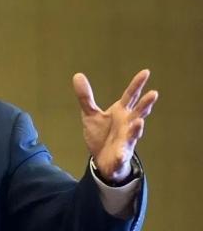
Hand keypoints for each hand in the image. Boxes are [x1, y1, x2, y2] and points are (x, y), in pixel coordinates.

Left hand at [73, 69, 157, 183]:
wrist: (102, 159)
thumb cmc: (101, 134)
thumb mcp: (90, 114)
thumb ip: (85, 97)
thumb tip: (77, 75)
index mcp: (121, 112)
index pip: (130, 96)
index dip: (137, 84)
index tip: (146, 72)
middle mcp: (127, 123)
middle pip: (138, 112)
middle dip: (145, 104)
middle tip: (153, 93)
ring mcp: (126, 139)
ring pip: (134, 133)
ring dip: (137, 128)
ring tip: (139, 122)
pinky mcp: (121, 154)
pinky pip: (122, 154)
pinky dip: (121, 154)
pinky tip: (120, 153)